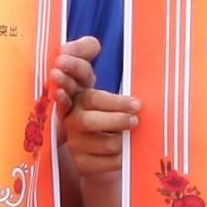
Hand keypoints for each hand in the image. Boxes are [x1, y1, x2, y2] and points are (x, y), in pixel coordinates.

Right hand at [52, 37, 134, 179]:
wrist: (103, 153)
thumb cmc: (109, 113)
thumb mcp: (106, 91)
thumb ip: (91, 59)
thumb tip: (91, 43)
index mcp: (77, 97)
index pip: (85, 94)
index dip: (93, 91)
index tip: (120, 96)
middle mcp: (70, 119)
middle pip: (89, 119)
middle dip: (116, 118)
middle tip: (136, 117)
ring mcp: (74, 143)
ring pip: (102, 142)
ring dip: (121, 139)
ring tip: (131, 134)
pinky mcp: (82, 164)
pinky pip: (106, 163)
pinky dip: (120, 159)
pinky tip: (125, 153)